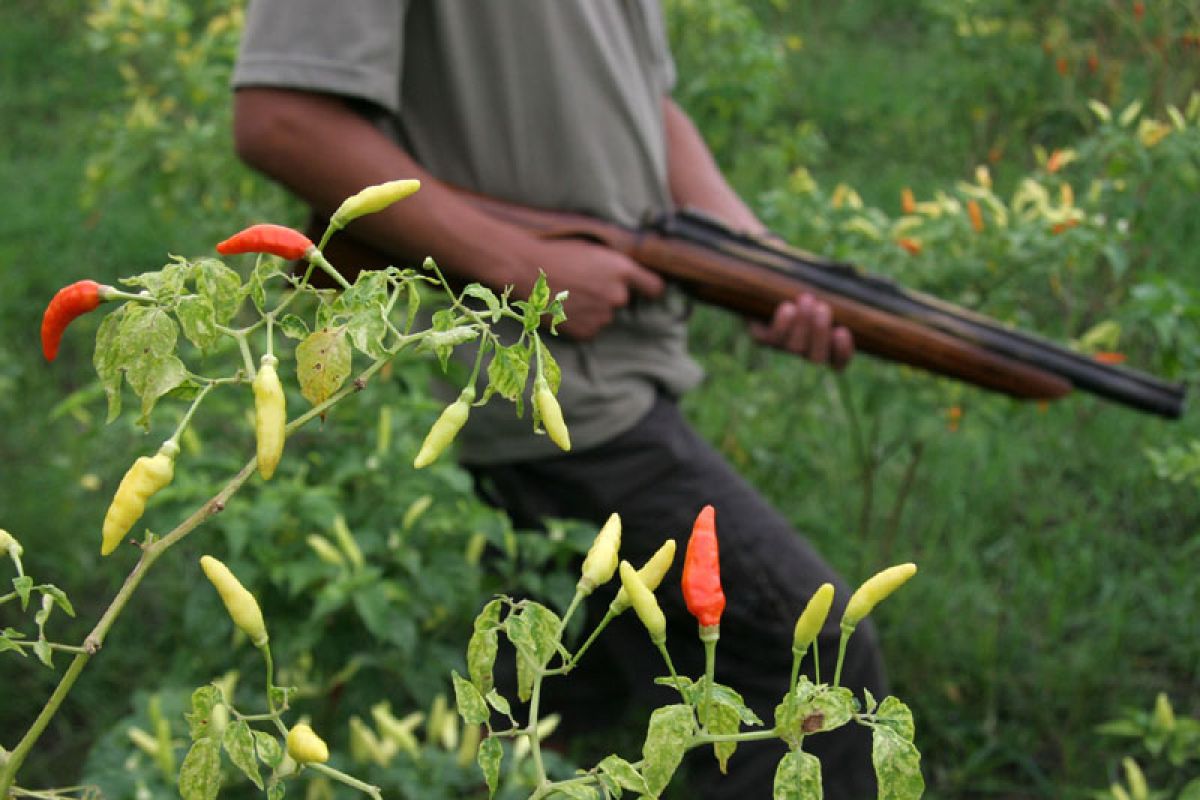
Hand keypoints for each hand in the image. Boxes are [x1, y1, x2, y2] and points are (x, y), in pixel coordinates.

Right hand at [531, 239, 665, 339]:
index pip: (655, 288)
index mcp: (622, 270)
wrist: (525, 271)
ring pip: (604, 315)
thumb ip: (616, 265)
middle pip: (623, 301)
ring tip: (568, 294)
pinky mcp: (586, 332)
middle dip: (609, 295)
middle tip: (583, 284)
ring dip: (593, 309)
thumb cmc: (556, 253)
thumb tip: (630, 278)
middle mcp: (618, 295)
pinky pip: (590, 329)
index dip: (648, 289)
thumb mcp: (593, 249)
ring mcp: (602, 316)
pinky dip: (580, 322)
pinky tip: (564, 308)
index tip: (643, 290)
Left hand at [749, 292, 853, 369]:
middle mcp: (804, 350)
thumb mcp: (824, 287)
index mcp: (825, 344)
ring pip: (796, 348)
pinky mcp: (763, 339)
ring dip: (803, 324)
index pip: (838, 362)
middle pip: (816, 358)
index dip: (842, 353)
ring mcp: (784, 347)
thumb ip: (839, 289)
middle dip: (820, 333)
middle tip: (823, 307)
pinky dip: (783, 324)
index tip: (842, 331)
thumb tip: (851, 275)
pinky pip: (773, 340)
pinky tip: (788, 307)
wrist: (765, 285)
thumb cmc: (805, 285)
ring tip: (806, 299)